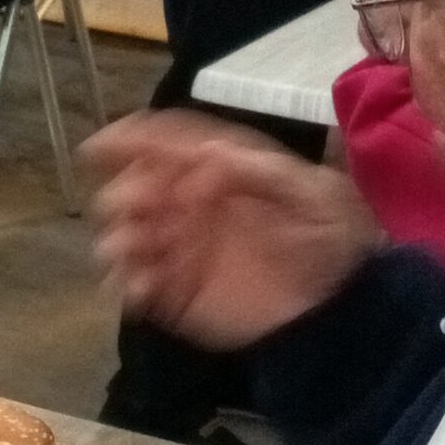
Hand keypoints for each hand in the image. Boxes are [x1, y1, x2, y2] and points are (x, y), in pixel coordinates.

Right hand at [84, 113, 377, 352]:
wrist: (345, 304)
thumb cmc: (331, 236)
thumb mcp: (311, 194)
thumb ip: (260, 171)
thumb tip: (209, 151)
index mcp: (217, 170)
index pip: (165, 144)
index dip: (130, 140)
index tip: (98, 148)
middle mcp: (190, 202)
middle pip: (137, 187)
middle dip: (127, 194)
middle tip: (134, 208)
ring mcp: (182, 247)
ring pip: (128, 234)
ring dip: (119, 238)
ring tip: (127, 252)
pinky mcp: (179, 291)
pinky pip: (138, 283)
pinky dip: (127, 283)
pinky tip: (136, 291)